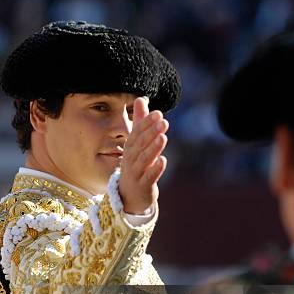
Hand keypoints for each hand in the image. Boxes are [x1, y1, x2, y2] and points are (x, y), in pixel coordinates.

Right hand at [119, 96, 167, 214]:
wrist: (130, 195)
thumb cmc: (136, 165)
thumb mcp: (137, 144)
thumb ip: (140, 122)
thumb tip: (140, 98)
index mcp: (130, 148)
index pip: (137, 133)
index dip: (146, 123)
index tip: (158, 113)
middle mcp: (130, 159)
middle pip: (140, 145)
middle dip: (151, 133)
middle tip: (163, 122)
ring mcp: (135, 173)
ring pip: (143, 160)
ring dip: (153, 148)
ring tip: (163, 138)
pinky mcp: (143, 186)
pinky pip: (148, 177)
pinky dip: (155, 169)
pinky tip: (163, 161)